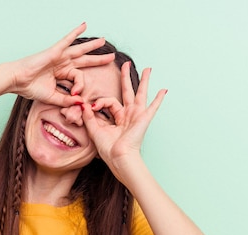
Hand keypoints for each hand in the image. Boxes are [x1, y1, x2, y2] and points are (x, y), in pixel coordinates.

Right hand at [7, 23, 115, 105]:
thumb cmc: (30, 88)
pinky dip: (76, 32)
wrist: (17, 81)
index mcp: (61, 74)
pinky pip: (67, 40)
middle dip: (98, 59)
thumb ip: (67, 99)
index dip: (81, 87)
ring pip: (79, 50)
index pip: (78, 78)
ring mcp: (59, 56)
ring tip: (104, 41)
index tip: (77, 95)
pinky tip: (85, 25)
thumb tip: (81, 102)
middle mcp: (61, 64)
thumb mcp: (53, 97)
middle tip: (111, 58)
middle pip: (84, 60)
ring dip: (92, 46)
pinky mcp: (55, 51)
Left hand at [81, 62, 166, 182]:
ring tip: (148, 69)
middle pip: (127, 91)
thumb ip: (89, 117)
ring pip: (140, 94)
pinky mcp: (144, 119)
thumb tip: (83, 104)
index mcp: (117, 118)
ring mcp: (137, 115)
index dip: (100, 102)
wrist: (119, 158)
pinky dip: (159, 99)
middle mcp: (128, 115)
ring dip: (144, 81)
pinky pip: (153, 107)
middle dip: (126, 77)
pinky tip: (164, 90)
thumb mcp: (95, 130)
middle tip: (125, 64)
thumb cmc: (108, 149)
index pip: (109, 101)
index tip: (92, 107)